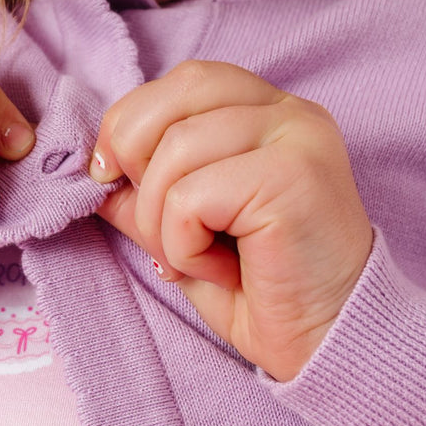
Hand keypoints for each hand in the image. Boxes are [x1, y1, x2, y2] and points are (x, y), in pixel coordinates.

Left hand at [89, 61, 373, 382]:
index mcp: (273, 112)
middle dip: (135, 160)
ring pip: (175, 150)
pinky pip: (191, 196)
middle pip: (177, 95)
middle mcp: (293, 113)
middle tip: (154, 226)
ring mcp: (298, 139)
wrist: (333, 345)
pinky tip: (220, 269)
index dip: (133, 121)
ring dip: (162, 222)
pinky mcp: (293, 176)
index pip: (187, 80)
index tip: (112, 178)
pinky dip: (184, 244)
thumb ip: (146, 193)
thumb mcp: (187, 231)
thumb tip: (92, 168)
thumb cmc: (266, 292)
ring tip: (201, 260)